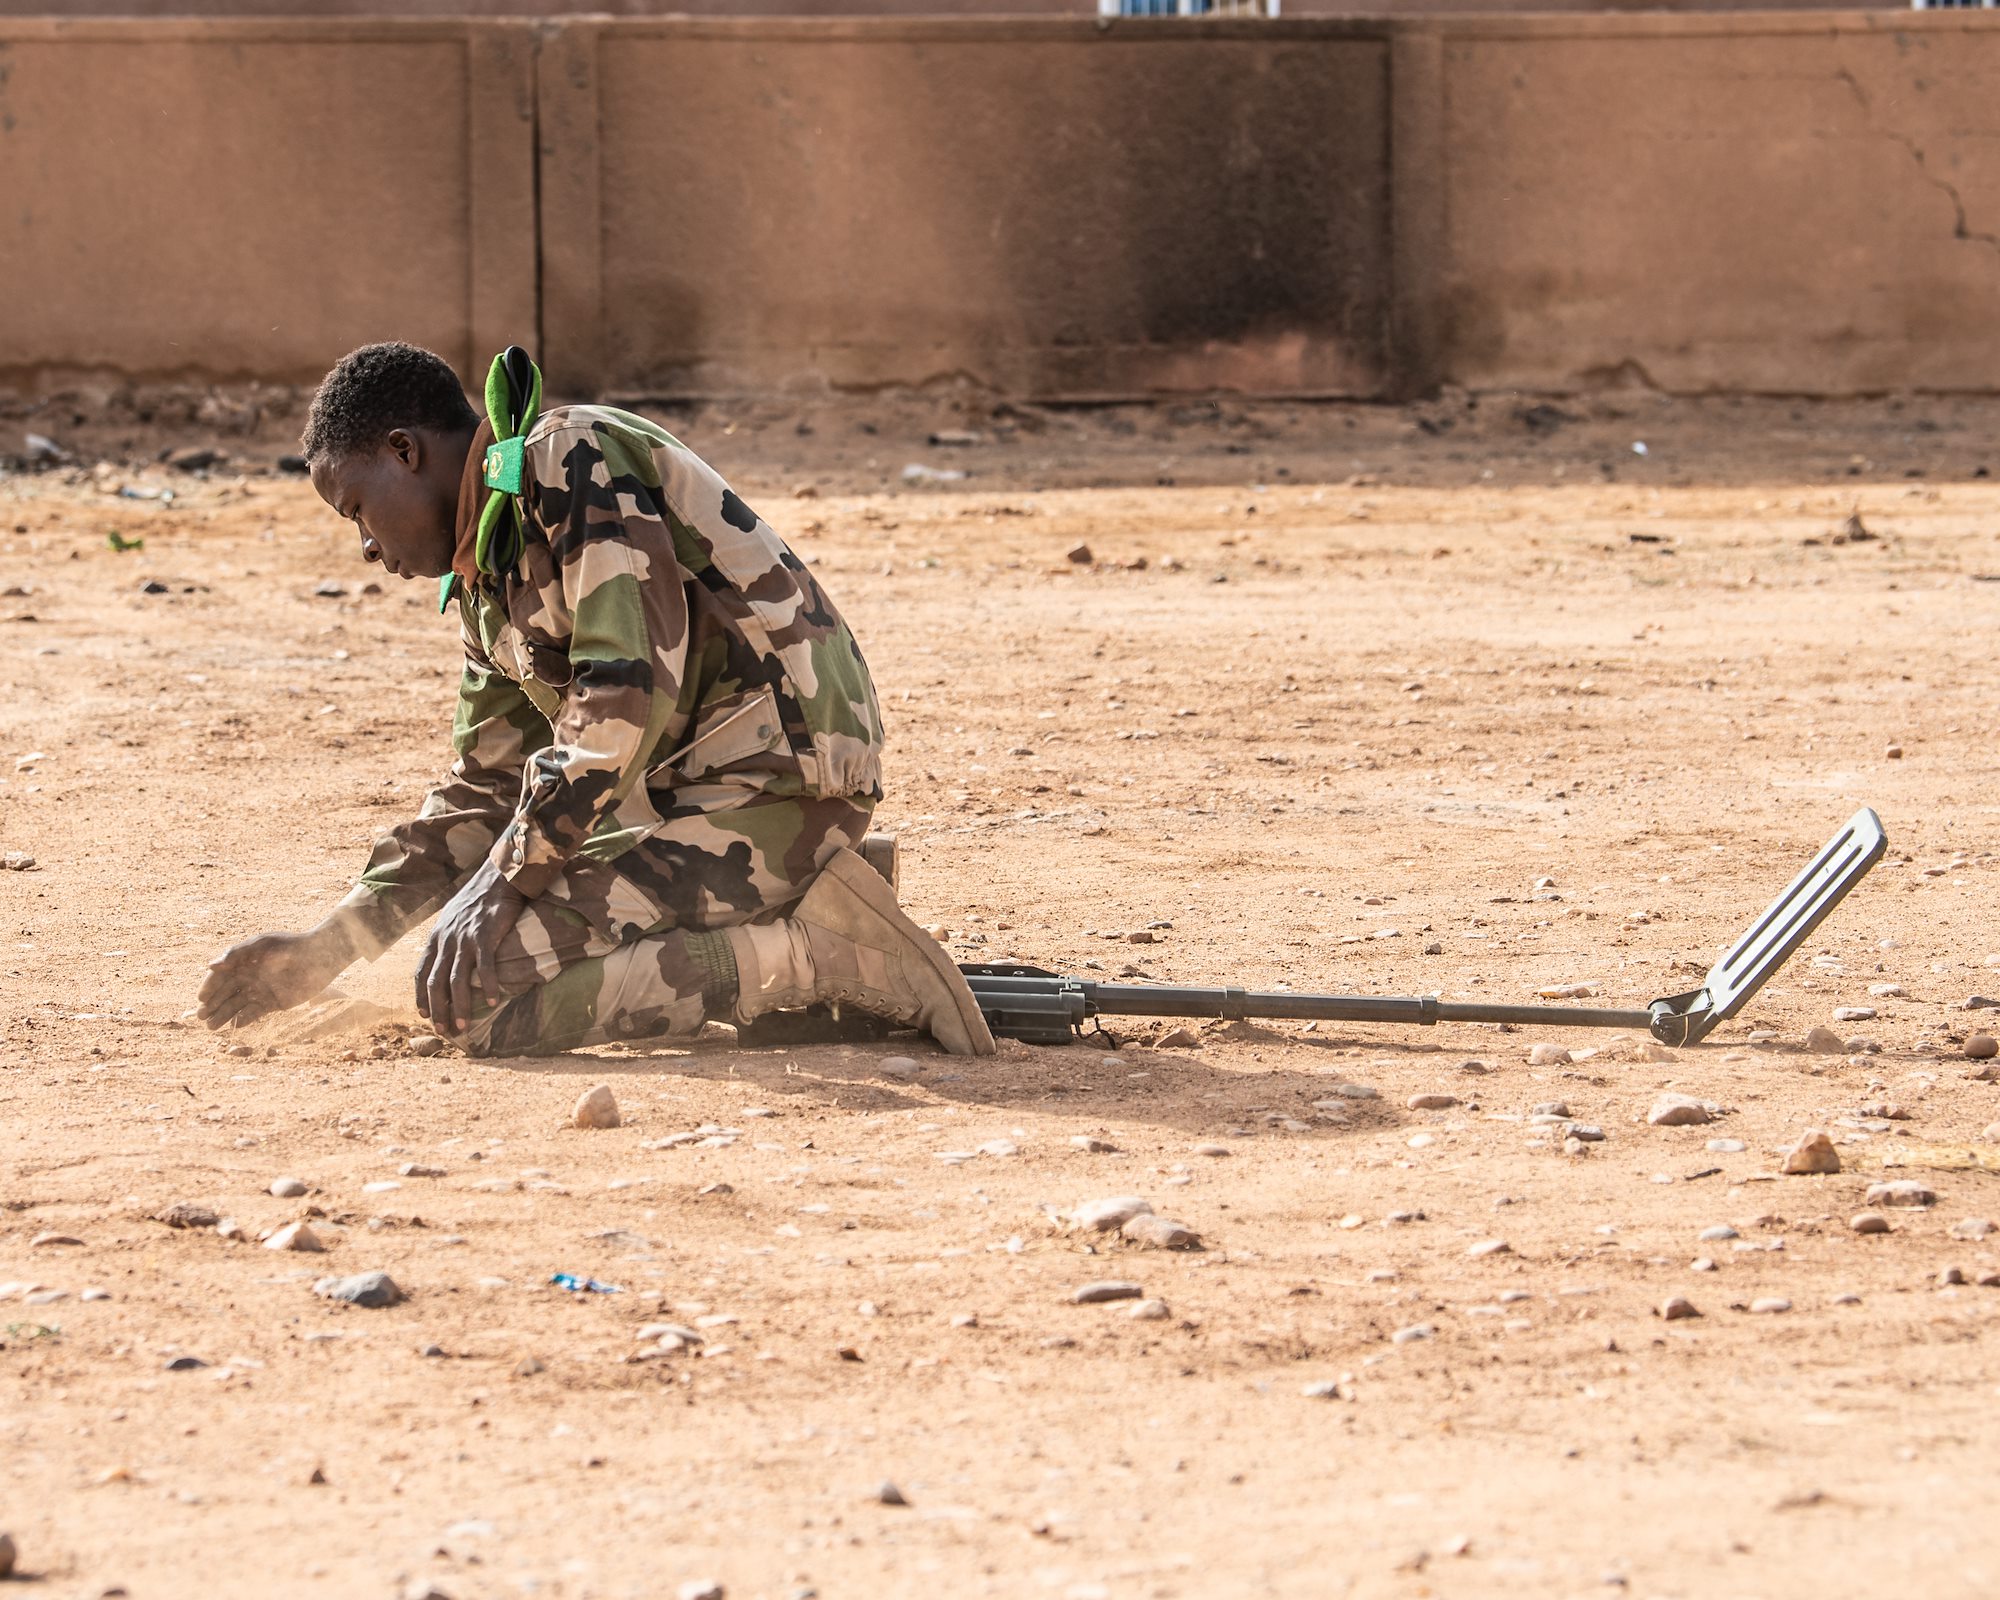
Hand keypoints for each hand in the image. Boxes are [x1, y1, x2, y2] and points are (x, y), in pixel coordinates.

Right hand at [198, 927, 354, 1029]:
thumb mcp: (261, 945)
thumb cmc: (290, 945)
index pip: (220, 977)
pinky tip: (235, 1025)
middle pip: (225, 994)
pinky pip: (255, 1013)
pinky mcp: (274, 1003)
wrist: (321, 956)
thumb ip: (236, 954)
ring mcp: (261, 991)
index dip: (209, 987)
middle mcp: (249, 978)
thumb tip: (210, 966)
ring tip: (211, 1027)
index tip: (201, 998)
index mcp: (243, 962)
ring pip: (237, 1006)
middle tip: (201, 1017)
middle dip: (212, 1005)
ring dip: (224, 1016)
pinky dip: (245, 1019)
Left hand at [416, 860, 527, 1035]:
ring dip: (459, 1006)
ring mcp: (465, 938)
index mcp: (436, 937)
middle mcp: (446, 940)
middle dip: (438, 1010)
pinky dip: (489, 986)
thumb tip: (446, 958)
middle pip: (436, 983)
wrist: (497, 877)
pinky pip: (485, 967)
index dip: (420, 997)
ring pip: (457, 980)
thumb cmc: (477, 898)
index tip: (424, 1016)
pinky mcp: (485, 935)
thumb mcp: (452, 917)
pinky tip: (494, 1001)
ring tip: (463, 1025)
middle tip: (444, 1031)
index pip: (421, 973)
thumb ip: (447, 938)